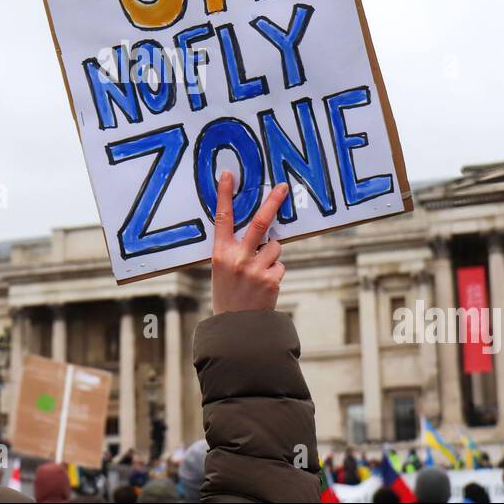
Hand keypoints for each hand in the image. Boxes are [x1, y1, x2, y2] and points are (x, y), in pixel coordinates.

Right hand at [210, 171, 289, 314]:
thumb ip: (234, 249)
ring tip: (258, 273)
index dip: (224, 195)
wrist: (236, 328)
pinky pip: (280, 265)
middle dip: (272, 202)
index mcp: (220, 253)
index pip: (223, 218)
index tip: (228, 175)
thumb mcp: (221, 269)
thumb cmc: (228, 294)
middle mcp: (237, 259)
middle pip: (259, 223)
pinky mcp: (271, 280)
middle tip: (283, 188)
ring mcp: (256, 269)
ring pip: (275, 247)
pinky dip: (275, 272)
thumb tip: (260, 230)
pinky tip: (264, 285)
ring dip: (271, 255)